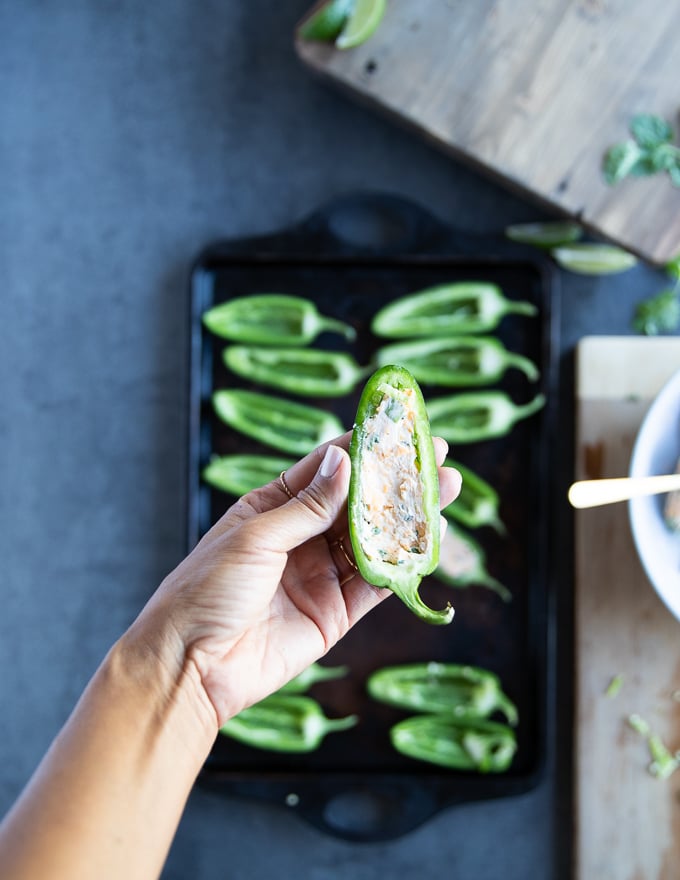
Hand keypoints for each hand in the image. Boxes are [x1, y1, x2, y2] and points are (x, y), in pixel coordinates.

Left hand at [133, 432, 460, 727]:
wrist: (193, 665)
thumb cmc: (207, 589)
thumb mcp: (256, 537)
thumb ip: (306, 505)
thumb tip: (344, 460)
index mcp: (272, 507)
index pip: (326, 468)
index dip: (363, 448)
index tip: (398, 428)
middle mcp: (301, 536)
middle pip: (359, 502)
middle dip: (397, 481)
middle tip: (439, 456)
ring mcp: (320, 574)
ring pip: (374, 539)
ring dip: (409, 518)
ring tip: (445, 490)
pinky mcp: (335, 612)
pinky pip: (376, 583)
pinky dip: (403, 563)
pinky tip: (430, 539)